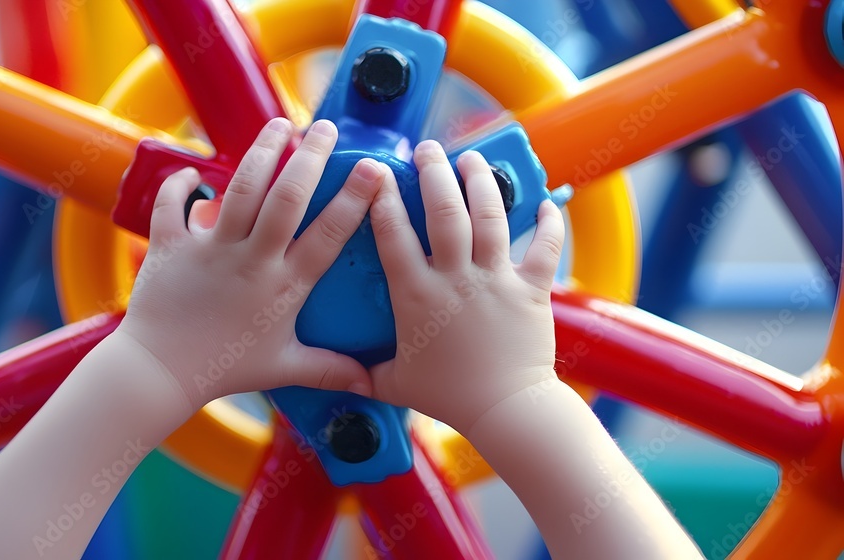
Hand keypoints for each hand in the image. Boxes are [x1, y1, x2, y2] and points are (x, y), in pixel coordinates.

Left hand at [119, 118, 384, 409]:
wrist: (160, 373)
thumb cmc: (224, 370)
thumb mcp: (283, 367)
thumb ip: (328, 368)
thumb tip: (369, 383)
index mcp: (284, 286)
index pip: (327, 236)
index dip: (353, 200)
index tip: (372, 170)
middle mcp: (251, 260)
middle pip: (286, 198)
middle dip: (309, 157)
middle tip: (324, 127)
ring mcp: (210, 250)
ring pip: (240, 188)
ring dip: (261, 152)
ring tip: (278, 124)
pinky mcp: (171, 245)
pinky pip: (173, 204)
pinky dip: (180, 184)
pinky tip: (193, 172)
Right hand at [369, 140, 564, 432]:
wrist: (504, 409)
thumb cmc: (448, 398)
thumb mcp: (394, 383)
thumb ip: (367, 371)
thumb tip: (344, 372)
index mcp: (416, 295)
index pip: (393, 235)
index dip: (382, 198)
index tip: (376, 171)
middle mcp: (456, 279)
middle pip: (445, 211)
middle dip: (434, 172)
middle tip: (427, 149)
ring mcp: (495, 280)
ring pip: (489, 216)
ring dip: (480, 181)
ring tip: (472, 158)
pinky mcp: (530, 289)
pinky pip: (543, 248)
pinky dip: (548, 223)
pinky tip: (546, 203)